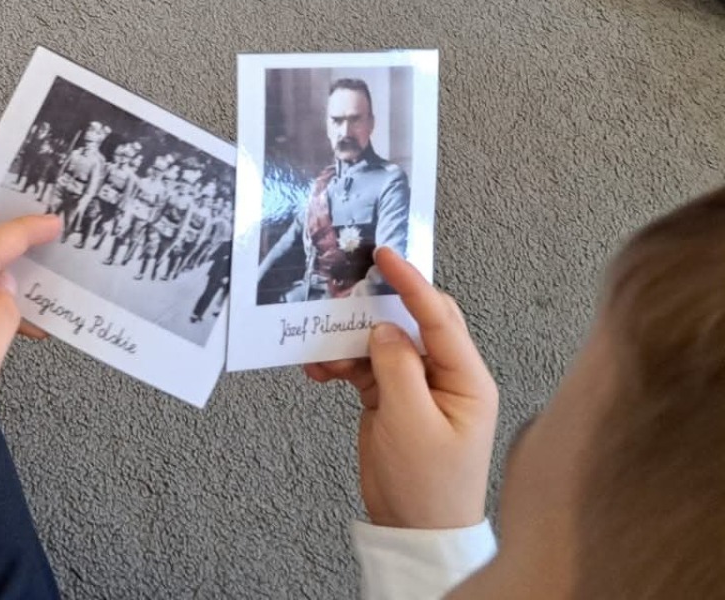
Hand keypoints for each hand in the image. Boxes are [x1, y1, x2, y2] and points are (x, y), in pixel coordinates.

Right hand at [304, 247, 498, 530]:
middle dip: (376, 305)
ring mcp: (419, 387)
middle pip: (412, 322)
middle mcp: (446, 377)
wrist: (416, 532)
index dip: (411, 283)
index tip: (385, 254)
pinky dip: (342, 364)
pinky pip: (366, 366)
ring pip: (382, 342)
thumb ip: (396, 366)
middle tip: (343, 287)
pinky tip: (320, 371)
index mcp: (466, 379)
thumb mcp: (410, 421)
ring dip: (349, 341)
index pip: (439, 317)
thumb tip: (381, 327)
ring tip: (321, 350)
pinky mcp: (394, 400)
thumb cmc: (427, 486)